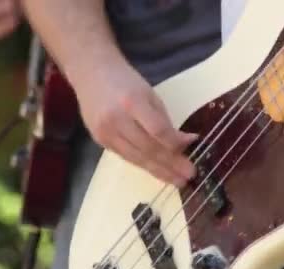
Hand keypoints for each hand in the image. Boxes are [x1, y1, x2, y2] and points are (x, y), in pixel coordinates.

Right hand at [74, 58, 197, 186]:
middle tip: (189, 175)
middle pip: (148, 148)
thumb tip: (185, 142)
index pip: (158, 130)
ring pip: (137, 158)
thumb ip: (164, 119)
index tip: (193, 146)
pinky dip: (144, 165)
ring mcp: (105, 133)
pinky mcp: (99, 141)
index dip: (176, 142)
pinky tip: (158, 171)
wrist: (90, 73)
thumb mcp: (148, 93)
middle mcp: (117, 120)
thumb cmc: (125, 80)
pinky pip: (126, 157)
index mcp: (132, 102)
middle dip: (171, 164)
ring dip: (159, 171)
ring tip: (177, 180)